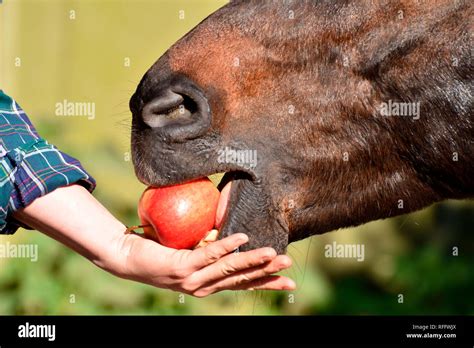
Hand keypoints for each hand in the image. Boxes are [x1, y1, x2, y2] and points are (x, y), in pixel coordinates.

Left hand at [109, 231, 294, 296]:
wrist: (127, 257)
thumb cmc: (159, 250)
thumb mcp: (190, 250)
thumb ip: (208, 244)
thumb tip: (226, 227)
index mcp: (207, 283)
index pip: (242, 283)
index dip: (265, 282)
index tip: (288, 282)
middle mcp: (203, 286)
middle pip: (241, 279)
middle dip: (266, 273)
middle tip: (287, 265)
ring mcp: (193, 279)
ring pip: (229, 268)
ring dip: (252, 261)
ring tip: (273, 253)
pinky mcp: (182, 268)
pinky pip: (208, 254)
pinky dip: (227, 246)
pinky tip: (242, 238)